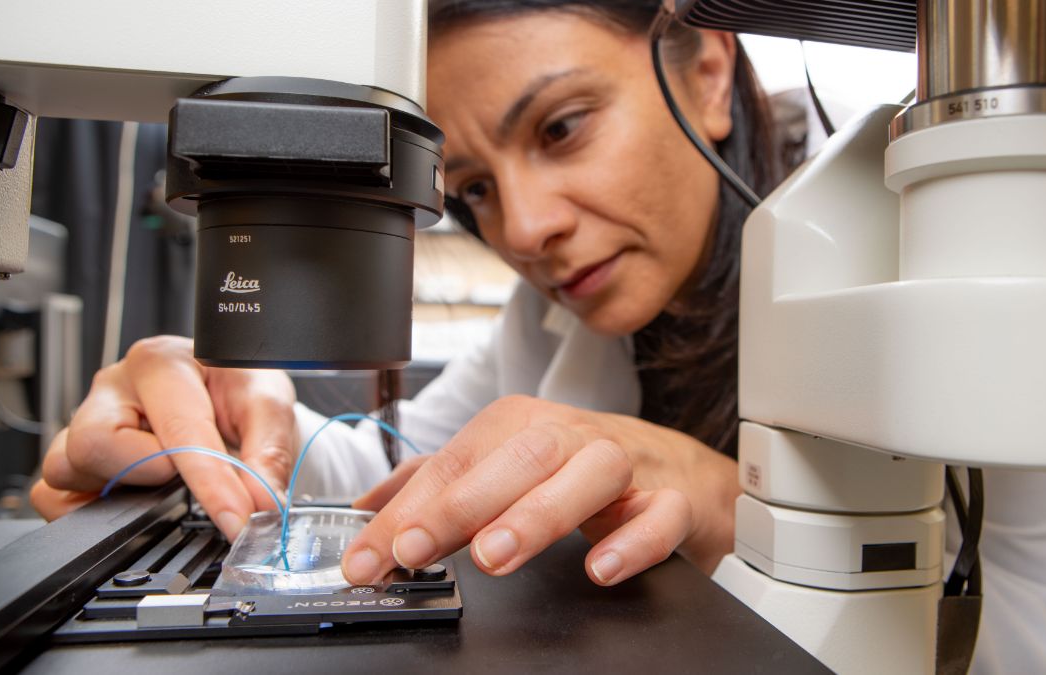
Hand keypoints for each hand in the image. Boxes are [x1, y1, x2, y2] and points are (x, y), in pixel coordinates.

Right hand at [30, 336, 296, 540]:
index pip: (178, 431)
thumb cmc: (236, 387)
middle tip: (186, 472)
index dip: (211, 485)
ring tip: (163, 478)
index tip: (237, 519)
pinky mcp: (72, 457)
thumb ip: (269, 454)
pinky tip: (133, 498)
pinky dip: (89, 509)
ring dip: (120, 488)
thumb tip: (264, 504)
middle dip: (149, 472)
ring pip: (66, 469)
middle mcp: (114, 389)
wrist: (224, 390)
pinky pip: (51, 494)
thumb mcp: (268, 404)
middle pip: (95, 444)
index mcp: (161, 364)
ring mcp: (85, 422)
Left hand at [341, 395, 738, 586]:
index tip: (371, 556)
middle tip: (416, 549)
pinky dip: (633, 541)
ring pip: (592, 472)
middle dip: (463, 501)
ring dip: (539, 512)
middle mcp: (574, 437)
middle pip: (521, 454)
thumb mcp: (503, 469)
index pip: (458, 460)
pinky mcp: (674, 502)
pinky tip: (600, 569)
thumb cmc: (580, 468)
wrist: (681, 474)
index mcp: (525, 425)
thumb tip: (365, 511)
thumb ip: (436, 487)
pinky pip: (662, 514)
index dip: (410, 509)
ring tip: (493, 555)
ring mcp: (628, 467)